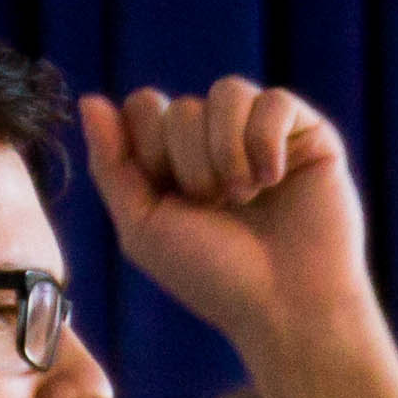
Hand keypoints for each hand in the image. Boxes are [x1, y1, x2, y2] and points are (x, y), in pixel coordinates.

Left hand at [82, 80, 371, 353]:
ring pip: (227, 91)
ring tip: (245, 197)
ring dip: (226, 152)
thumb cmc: (214, 276)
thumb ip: (110, 164)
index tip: (169, 196)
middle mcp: (216, 143)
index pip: (143, 107)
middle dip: (190, 163)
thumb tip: (89, 100)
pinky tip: (275, 180)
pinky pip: (274, 100)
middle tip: (215, 208)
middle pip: (180, 105)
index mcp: (174, 162)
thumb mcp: (143, 228)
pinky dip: (266, 142)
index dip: (148, 147)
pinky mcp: (308, 133)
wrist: (287, 305)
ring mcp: (262, 135)